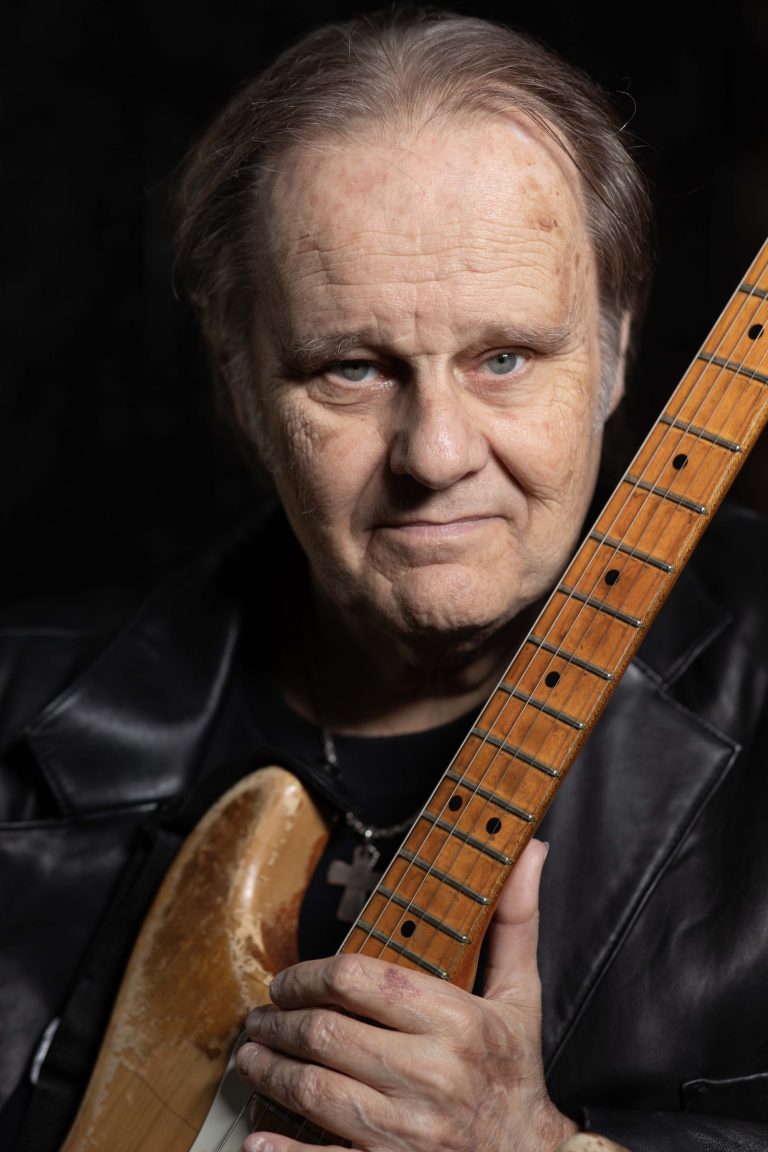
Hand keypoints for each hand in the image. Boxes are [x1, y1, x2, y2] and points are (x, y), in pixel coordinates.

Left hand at [236, 839, 577, 1151]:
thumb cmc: (514, 1071)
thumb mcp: (520, 995)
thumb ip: (516, 919)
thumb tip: (531, 852)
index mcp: (456, 1021)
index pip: (360, 980)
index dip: (308, 975)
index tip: (286, 980)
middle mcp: (431, 1074)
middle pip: (328, 1035)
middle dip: (280, 1023)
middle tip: (259, 1018)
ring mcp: (410, 1131)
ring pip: (317, 1092)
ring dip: (271, 1072)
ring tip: (251, 1058)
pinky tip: (257, 1138)